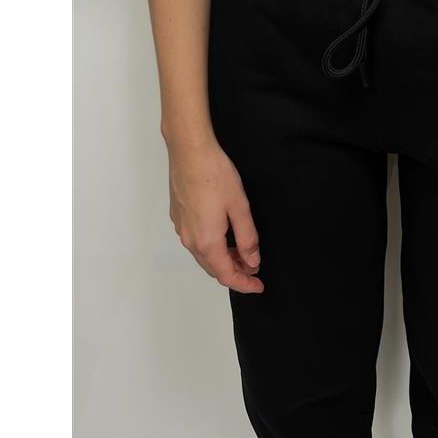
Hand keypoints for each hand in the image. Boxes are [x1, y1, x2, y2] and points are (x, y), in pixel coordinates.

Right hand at [168, 140, 262, 293]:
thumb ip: (246, 237)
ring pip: (203, 255)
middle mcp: (190, 240)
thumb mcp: (239, 206)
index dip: (244, 284)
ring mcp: (181, 228)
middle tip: (254, 268)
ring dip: (222, 259)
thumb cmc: (215, 175)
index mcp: (207, 242)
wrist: (189, 151)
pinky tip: (223, 234)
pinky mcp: (178, 216)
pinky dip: (211, 246)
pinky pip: (195, 241)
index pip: (226, 275)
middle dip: (235, 272)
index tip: (259, 285)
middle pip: (213, 268)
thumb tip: (252, 261)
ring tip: (242, 252)